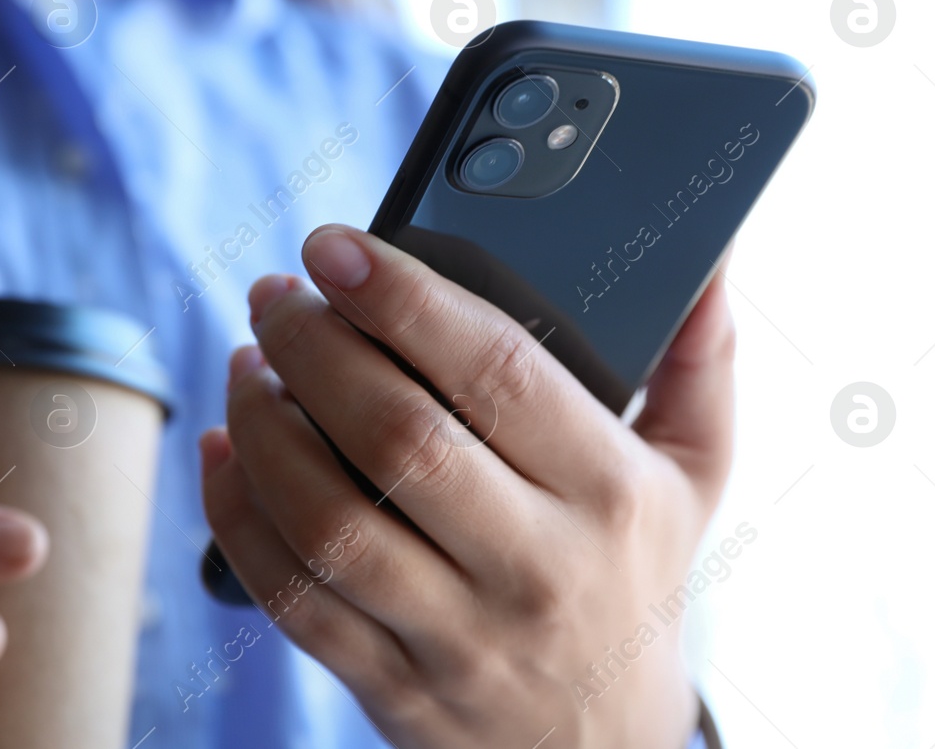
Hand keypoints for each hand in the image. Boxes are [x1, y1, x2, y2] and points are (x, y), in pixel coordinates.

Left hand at [201, 225, 735, 748]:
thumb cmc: (635, 580)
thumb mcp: (693, 476)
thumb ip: (697, 363)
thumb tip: (710, 258)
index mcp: (609, 493)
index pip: (495, 370)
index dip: (402, 297)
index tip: (334, 248)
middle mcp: (536, 565)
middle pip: (397, 436)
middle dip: (312, 347)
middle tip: (274, 297)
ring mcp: (459, 634)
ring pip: (329, 520)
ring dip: (264, 427)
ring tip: (246, 367)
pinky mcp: (392, 685)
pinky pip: (292, 596)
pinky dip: (236, 516)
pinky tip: (224, 450)